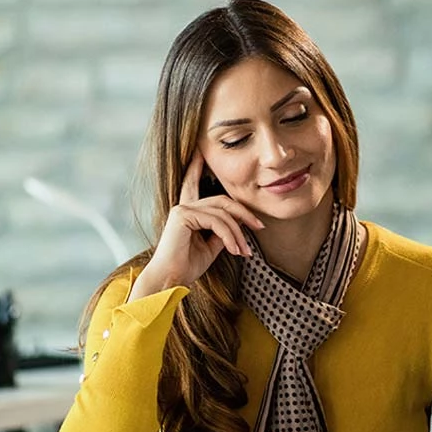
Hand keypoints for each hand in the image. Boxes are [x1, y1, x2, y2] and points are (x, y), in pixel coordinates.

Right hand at [130, 154, 265, 299]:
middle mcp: (184, 207)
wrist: (171, 280)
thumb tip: (237, 226)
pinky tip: (234, 250)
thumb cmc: (187, 266)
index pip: (193, 185)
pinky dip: (229, 235)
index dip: (195, 167)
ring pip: (222, 212)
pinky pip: (216, 221)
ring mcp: (182, 209)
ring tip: (244, 251)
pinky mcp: (183, 216)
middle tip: (260, 226)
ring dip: (238, 232)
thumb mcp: (210, 247)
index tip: (200, 151)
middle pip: (222, 200)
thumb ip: (221, 232)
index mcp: (187, 212)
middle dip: (243, 212)